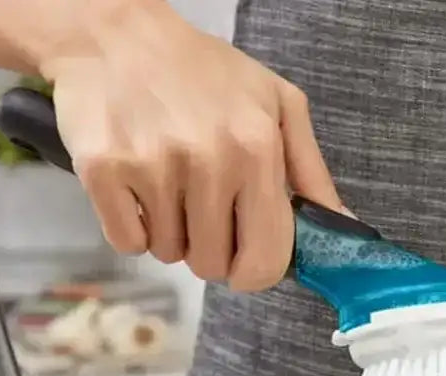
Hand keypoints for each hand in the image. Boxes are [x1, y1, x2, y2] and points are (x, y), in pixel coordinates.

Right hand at [43, 1, 341, 290]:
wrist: (113, 32)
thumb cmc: (204, 73)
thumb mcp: (277, 105)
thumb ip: (311, 172)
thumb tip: (341, 225)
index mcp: (257, 148)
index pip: (266, 257)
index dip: (255, 272)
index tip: (244, 262)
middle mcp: (208, 159)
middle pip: (212, 264)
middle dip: (209, 250)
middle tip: (200, 209)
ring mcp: (153, 165)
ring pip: (169, 253)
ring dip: (170, 234)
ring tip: (168, 187)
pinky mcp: (104, 169)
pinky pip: (128, 242)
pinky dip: (132, 228)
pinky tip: (137, 189)